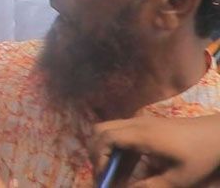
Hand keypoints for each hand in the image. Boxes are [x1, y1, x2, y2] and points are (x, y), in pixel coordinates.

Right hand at [91, 115, 219, 187]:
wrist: (218, 133)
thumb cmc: (200, 155)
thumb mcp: (180, 178)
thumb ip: (151, 186)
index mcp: (142, 135)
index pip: (106, 138)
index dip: (99, 158)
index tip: (104, 177)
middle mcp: (137, 124)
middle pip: (101, 130)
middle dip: (97, 152)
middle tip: (105, 174)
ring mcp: (142, 122)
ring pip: (110, 130)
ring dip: (107, 150)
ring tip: (115, 173)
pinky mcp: (148, 124)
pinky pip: (123, 133)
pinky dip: (118, 148)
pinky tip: (129, 166)